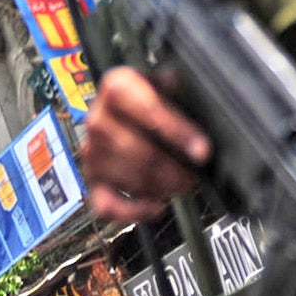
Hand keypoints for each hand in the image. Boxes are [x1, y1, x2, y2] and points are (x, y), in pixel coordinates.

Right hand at [80, 66, 211, 223]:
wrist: (129, 111)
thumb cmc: (154, 99)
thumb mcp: (169, 83)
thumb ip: (181, 89)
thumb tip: (203, 99)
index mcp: (117, 86)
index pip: (148, 110)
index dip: (177, 133)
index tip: (202, 151)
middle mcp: (98, 118)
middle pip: (138, 151)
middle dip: (172, 170)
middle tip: (193, 177)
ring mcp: (93, 152)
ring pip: (129, 179)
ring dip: (161, 188)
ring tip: (180, 185)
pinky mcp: (93, 179)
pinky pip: (107, 206)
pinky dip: (134, 212)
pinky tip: (156, 207)